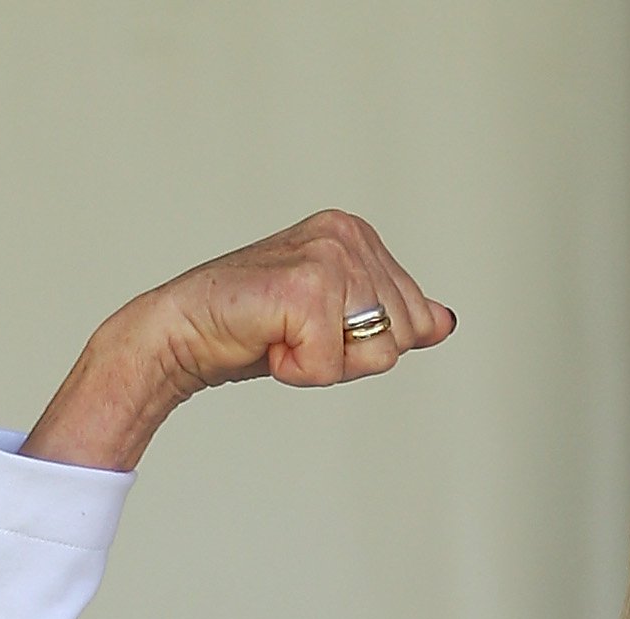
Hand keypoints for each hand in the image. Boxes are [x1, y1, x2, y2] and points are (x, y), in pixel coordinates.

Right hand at [24, 209, 455, 470]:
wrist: (184, 330)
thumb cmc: (255, 326)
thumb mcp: (337, 321)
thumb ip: (393, 316)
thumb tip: (445, 322)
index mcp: (358, 235)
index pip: (415, 318)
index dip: (366, 343)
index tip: (315, 326)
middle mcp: (348, 235)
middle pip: (404, 336)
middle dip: (352, 355)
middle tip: (297, 334)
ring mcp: (330, 257)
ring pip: (380, 352)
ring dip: (328, 363)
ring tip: (285, 335)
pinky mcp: (308, 289)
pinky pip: (335, 366)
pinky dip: (301, 371)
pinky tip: (269, 342)